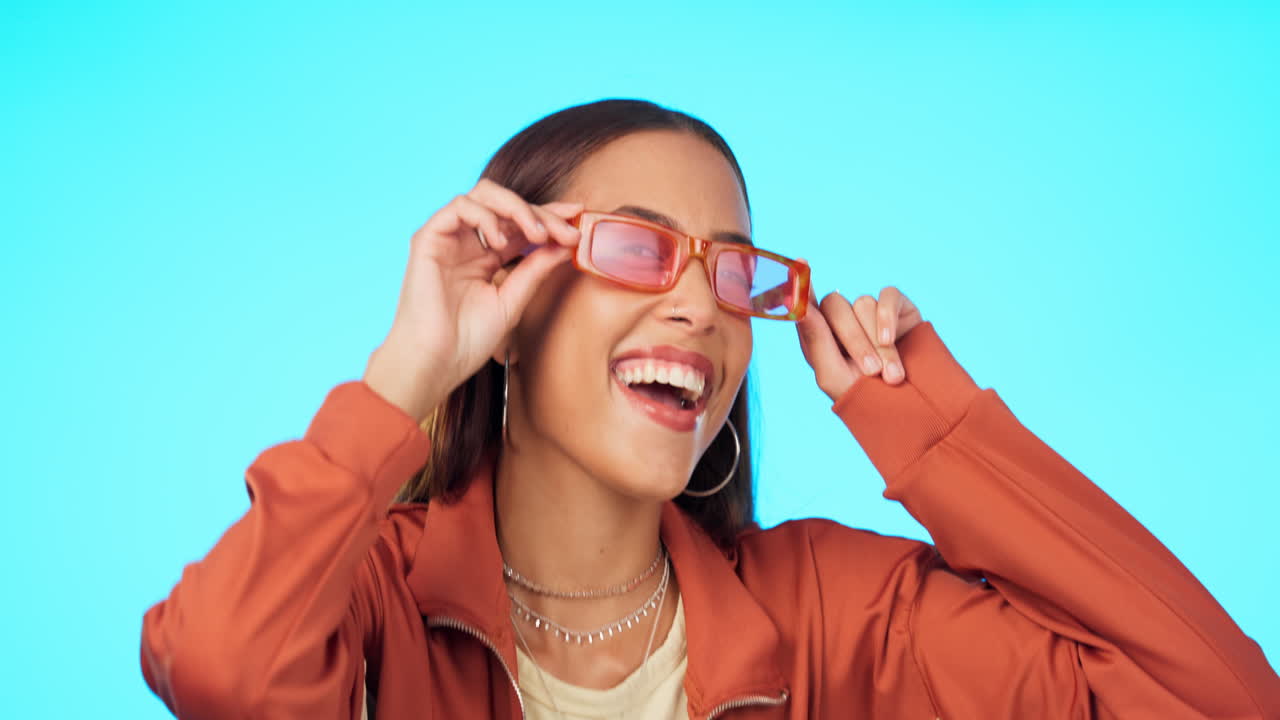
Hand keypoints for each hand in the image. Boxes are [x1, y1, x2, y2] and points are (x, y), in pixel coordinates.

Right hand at [363, 179, 581, 420]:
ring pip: (484, 195)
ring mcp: (448, 238)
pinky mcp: (428, 238)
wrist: (436, 361)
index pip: (520, 224)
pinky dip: (486, 216)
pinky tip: (501, 240)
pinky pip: (459, 206)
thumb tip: (566, 244)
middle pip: (506, 204)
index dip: (549, 215)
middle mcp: (467, 243)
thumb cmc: (468, 340)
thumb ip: (536, 269)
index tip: (577, 216)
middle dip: (540, 212)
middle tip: (564, 231)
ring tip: (536, 235)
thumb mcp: (513, 300)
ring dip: (517, 208)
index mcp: (486, 258)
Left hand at [795, 284, 922, 401]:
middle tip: (871, 372)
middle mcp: (843, 319)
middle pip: (835, 306)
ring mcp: (870, 312)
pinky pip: (887, 296)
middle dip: (855, 341)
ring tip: (890, 375)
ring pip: (863, 304)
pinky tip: (892, 340)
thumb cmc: (865, 396)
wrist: (911, 407)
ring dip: (879, 344)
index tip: (801, 262)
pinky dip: (888, 318)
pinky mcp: (898, 307)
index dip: (801, 284)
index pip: (806, 304)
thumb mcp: (832, 375)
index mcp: (820, 335)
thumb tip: (800, 309)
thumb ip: (814, 339)